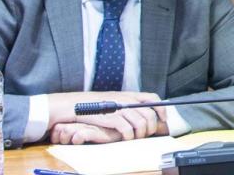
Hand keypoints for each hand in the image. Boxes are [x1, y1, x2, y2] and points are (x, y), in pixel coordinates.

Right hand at [47, 91, 166, 140]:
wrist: (70, 105)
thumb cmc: (91, 106)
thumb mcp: (112, 102)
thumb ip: (126, 106)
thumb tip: (141, 115)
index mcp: (127, 95)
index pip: (152, 98)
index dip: (161, 109)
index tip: (163, 119)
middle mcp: (125, 99)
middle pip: (149, 113)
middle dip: (151, 126)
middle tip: (145, 135)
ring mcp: (118, 107)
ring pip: (141, 122)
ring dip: (140, 133)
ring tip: (134, 138)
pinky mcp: (110, 117)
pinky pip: (127, 129)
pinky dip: (129, 136)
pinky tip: (125, 138)